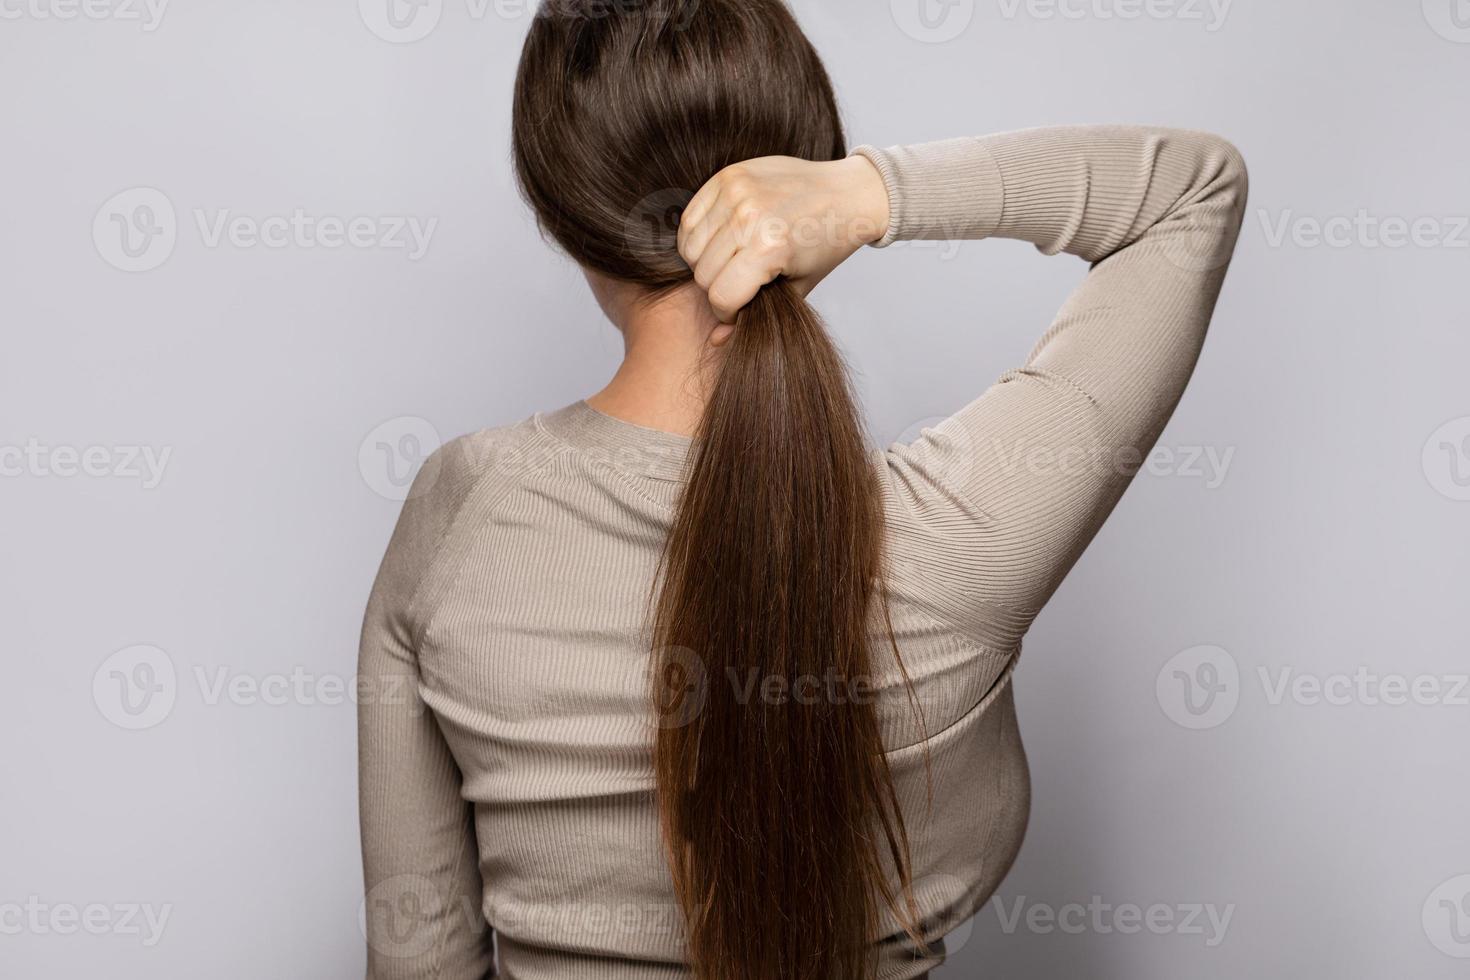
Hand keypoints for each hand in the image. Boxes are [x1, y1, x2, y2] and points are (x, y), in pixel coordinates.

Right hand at [676, 154, 889, 329]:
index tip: (737, 310)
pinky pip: (690, 218)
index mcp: (770, 248)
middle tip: (736, 284)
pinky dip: (697, 235)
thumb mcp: (798, 287)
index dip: (726, 312)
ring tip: (728, 262)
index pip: (720, 296)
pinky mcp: (728, 176)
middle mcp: (749, 217)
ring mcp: (736, 192)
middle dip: (716, 287)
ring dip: (704, 261)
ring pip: (690, 247)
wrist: (846, 194)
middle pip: (702, 273)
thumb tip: (716, 340)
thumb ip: (755, 314)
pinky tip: (719, 241)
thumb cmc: (825, 244)